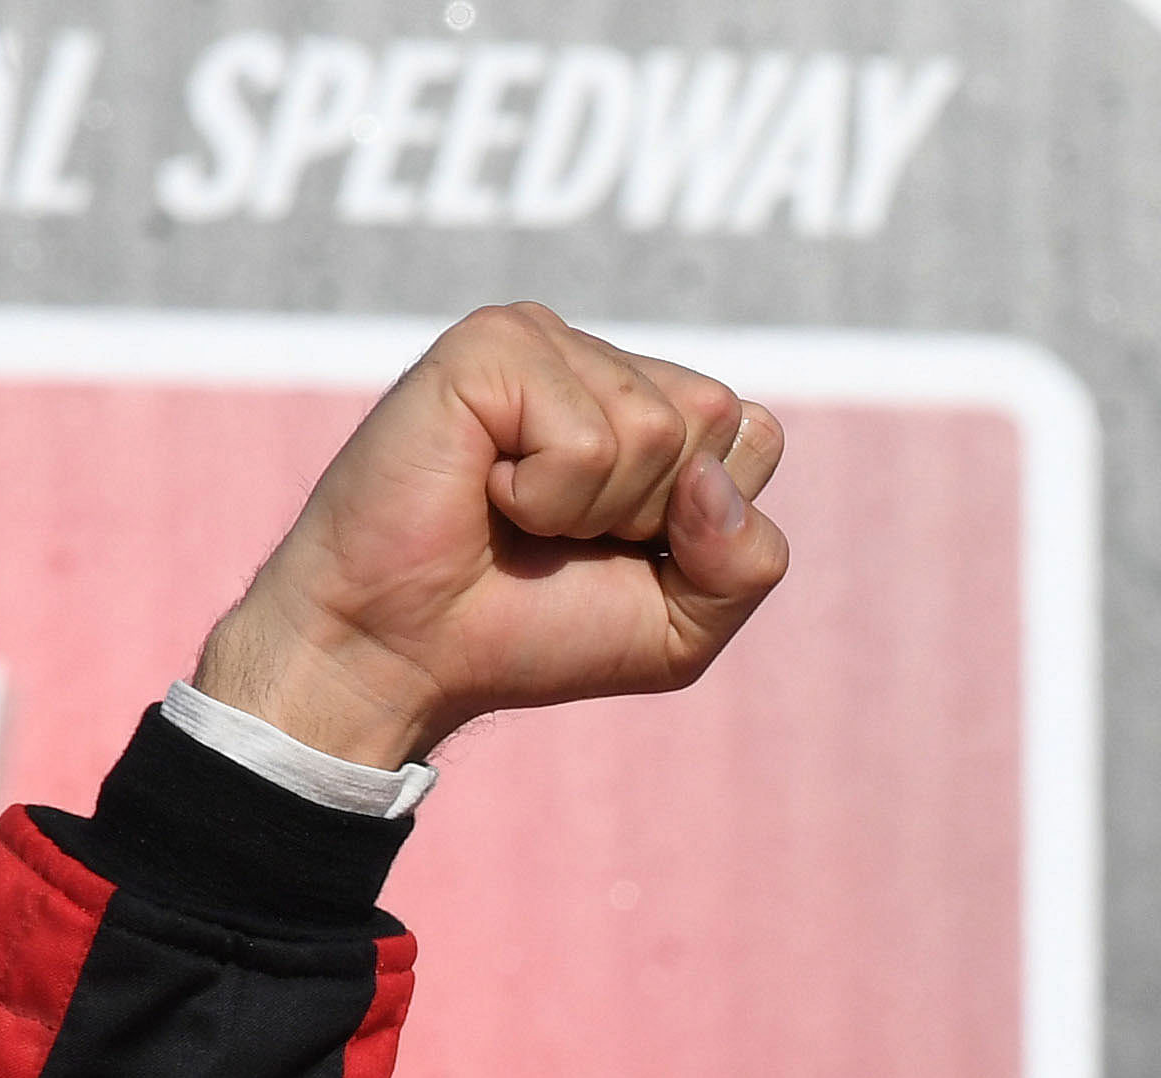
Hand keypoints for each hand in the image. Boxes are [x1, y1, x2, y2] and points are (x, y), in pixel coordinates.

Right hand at [191, 302, 789, 769]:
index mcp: (653, 408)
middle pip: (717, 423)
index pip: (755, 437)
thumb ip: (748, 563)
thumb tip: (713, 478)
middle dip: (652, 514)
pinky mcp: (490, 344)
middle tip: (558, 534)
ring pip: (656, 430)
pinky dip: (544, 494)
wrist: (405, 653)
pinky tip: (484, 488)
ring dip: (590, 509)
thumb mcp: (681, 627)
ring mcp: (545, 342)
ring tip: (515, 514)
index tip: (617, 550)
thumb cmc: (529, 631)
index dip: (702, 525)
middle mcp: (602, 363)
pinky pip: (585, 436)